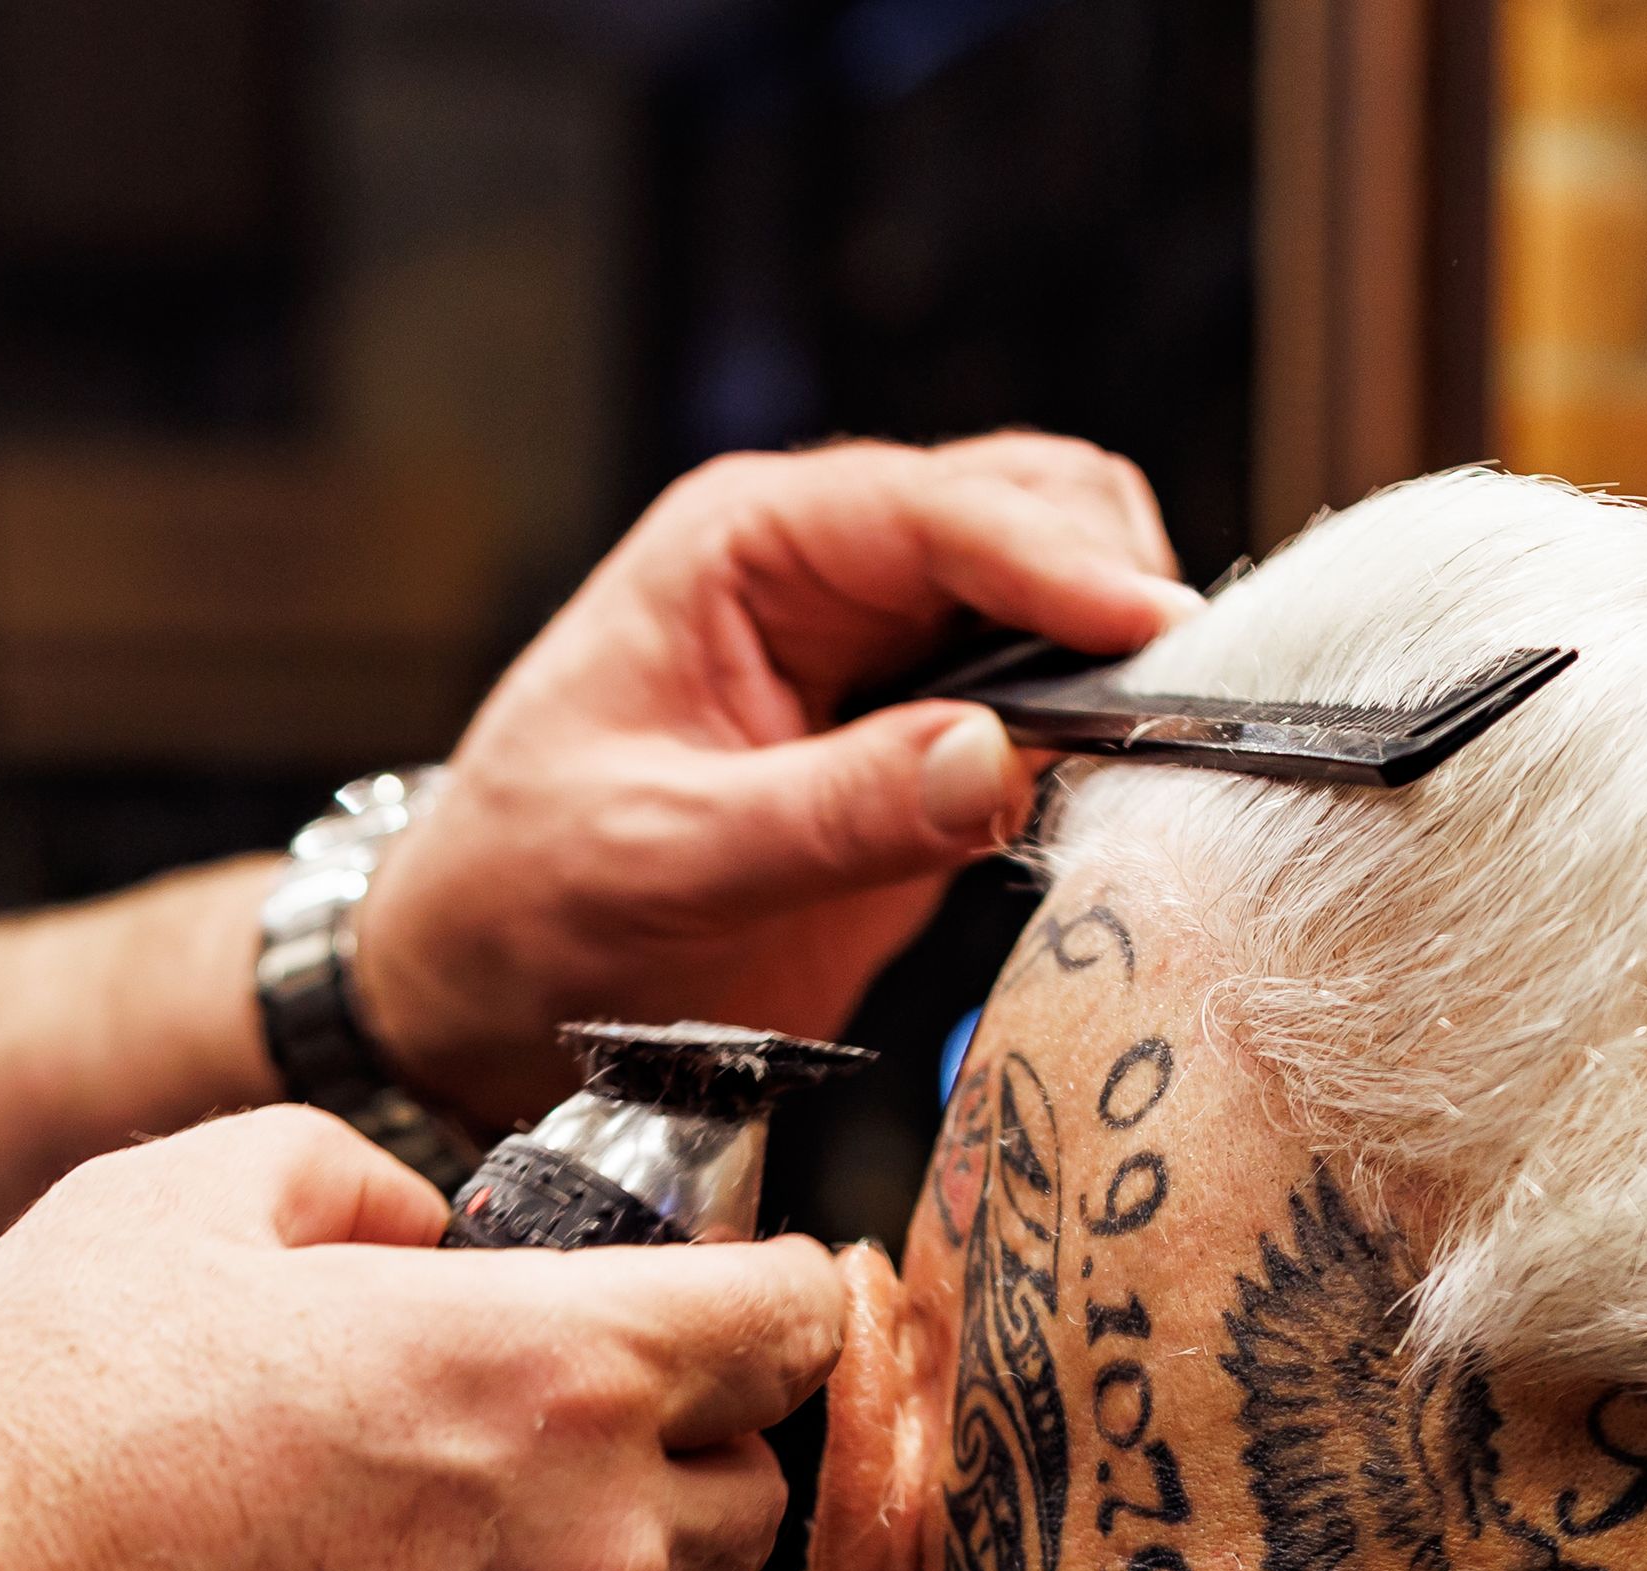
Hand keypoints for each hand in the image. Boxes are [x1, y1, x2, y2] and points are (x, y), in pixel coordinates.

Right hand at [0, 1112, 835, 1570]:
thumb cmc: (26, 1450)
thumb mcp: (169, 1203)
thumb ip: (349, 1180)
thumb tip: (424, 1230)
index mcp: (557, 1369)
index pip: (790, 1319)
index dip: (760, 1296)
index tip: (718, 1303)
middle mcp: (594, 1556)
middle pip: (744, 1501)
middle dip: (665, 1456)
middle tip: (506, 1439)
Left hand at [356, 435, 1198, 1129]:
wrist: (481, 983)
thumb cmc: (527, 897)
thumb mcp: (660, 861)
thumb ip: (830, 815)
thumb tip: (995, 759)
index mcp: (744, 546)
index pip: (937, 510)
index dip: (1059, 565)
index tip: (1155, 634)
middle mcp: (826, 571)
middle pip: (1034, 512)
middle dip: (1109, 592)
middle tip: (1166, 709)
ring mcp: (884, 652)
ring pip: (1061, 597)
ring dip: (1113, 663)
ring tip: (1150, 752)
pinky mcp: (921, 742)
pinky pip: (1049, 705)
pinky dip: (1096, 735)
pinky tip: (1110, 793)